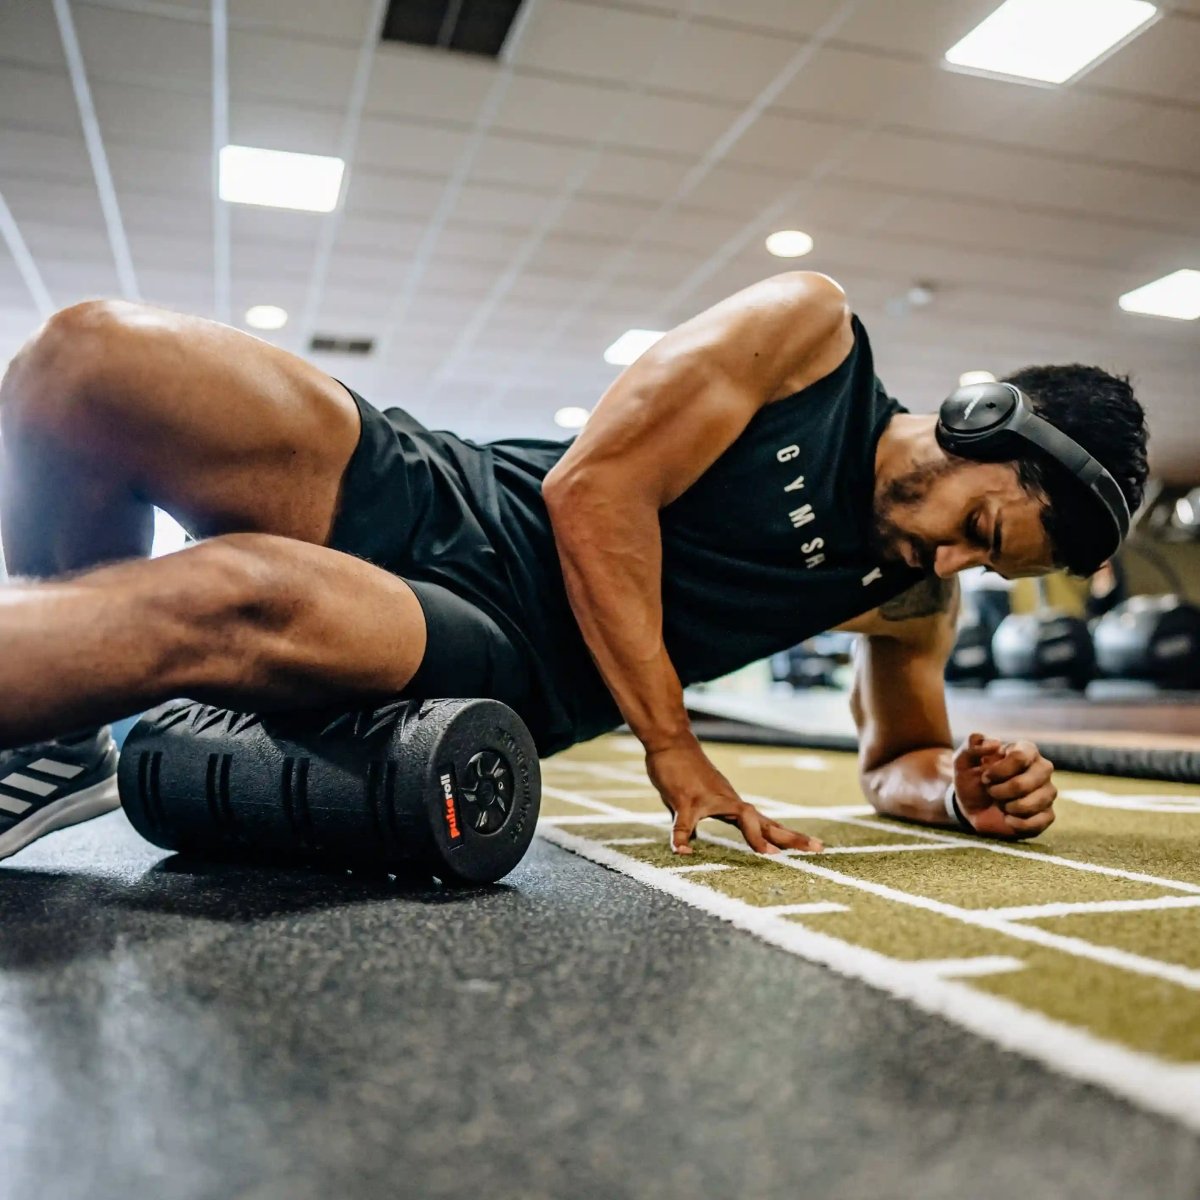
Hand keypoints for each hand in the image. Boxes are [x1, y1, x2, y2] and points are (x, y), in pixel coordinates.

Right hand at [645, 739, 822, 855]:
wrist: (671, 741)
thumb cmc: (681, 771)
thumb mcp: (690, 803)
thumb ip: (691, 824)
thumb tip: (688, 841)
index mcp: (731, 804)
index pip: (765, 823)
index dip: (786, 836)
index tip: (809, 847)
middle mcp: (728, 802)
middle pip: (765, 822)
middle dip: (791, 836)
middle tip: (819, 848)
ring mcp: (709, 800)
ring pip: (741, 817)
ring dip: (756, 835)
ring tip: (771, 854)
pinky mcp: (686, 800)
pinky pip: (685, 822)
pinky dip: (682, 837)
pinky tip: (682, 852)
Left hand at [952, 733, 1056, 838]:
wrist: (973, 808)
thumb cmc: (971, 780)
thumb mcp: (963, 761)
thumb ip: (972, 746)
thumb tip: (994, 743)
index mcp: (1025, 750)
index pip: (1020, 757)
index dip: (999, 771)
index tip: (985, 777)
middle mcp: (1042, 768)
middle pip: (1027, 782)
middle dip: (1001, 791)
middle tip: (991, 792)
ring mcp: (1047, 791)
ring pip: (1035, 802)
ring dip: (1009, 807)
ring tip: (1001, 804)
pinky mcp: (1047, 814)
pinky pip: (1040, 821)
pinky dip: (1018, 823)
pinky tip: (1008, 818)